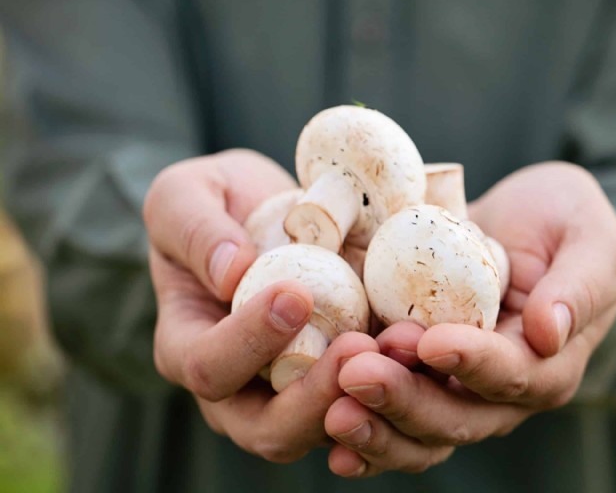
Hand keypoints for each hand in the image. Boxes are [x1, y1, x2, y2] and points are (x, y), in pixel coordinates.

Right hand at [143, 149, 378, 461]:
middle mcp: (239, 388)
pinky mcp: (345, 375)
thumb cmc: (216, 201)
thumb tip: (231, 273)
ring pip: (331, 423)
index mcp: (188, 346)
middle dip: (316, 397)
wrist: (269, 208)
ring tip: (402, 347)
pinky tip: (424, 345)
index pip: (209, 366)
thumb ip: (195, 230)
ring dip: (370, 396)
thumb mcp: (185, 195)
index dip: (248, 342)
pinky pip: (373, 398)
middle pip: (271, 427)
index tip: (295, 294)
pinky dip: (401, 379)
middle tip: (358, 346)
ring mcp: (296, 389)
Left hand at [324, 162, 615, 476]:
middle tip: (356, 372)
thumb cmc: (565, 222)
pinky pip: (392, 415)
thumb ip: (581, 283)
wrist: (525, 221)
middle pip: (457, 416)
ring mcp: (456, 388)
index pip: (511, 374)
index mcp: (548, 362)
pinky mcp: (419, 375)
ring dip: (376, 422)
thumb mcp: (591, 238)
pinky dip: (364, 428)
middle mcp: (501, 390)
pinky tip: (326, 427)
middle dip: (407, 399)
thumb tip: (551, 332)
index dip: (471, 362)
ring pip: (419, 430)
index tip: (429, 340)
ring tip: (333, 406)